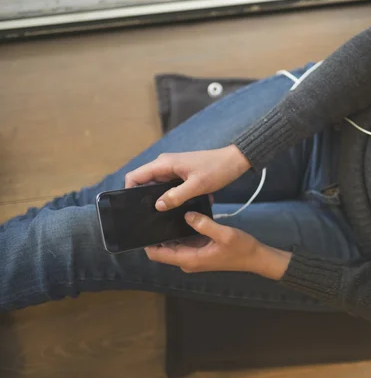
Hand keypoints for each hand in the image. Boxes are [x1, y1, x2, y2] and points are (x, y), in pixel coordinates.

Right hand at [125, 145, 250, 210]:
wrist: (235, 160)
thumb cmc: (217, 169)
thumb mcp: (197, 186)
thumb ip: (176, 196)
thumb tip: (157, 206)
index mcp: (164, 164)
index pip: (135, 176)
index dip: (128, 191)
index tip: (131, 208)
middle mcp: (164, 165)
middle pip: (144, 182)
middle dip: (143, 198)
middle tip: (147, 217)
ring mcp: (173, 169)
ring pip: (157, 186)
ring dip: (158, 198)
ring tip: (159, 216)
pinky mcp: (181, 174)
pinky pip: (168, 186)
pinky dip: (169, 196)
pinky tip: (174, 209)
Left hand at [145, 212, 291, 279]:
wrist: (257, 258)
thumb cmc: (241, 249)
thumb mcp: (224, 234)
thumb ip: (204, 224)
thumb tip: (186, 214)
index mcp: (189, 259)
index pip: (157, 254)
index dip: (147, 242)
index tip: (143, 224)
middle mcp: (187, 260)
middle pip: (162, 248)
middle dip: (156, 233)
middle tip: (152, 211)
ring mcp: (194, 255)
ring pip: (173, 243)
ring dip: (169, 231)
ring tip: (164, 210)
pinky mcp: (200, 250)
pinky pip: (184, 240)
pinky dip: (181, 230)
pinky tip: (182, 214)